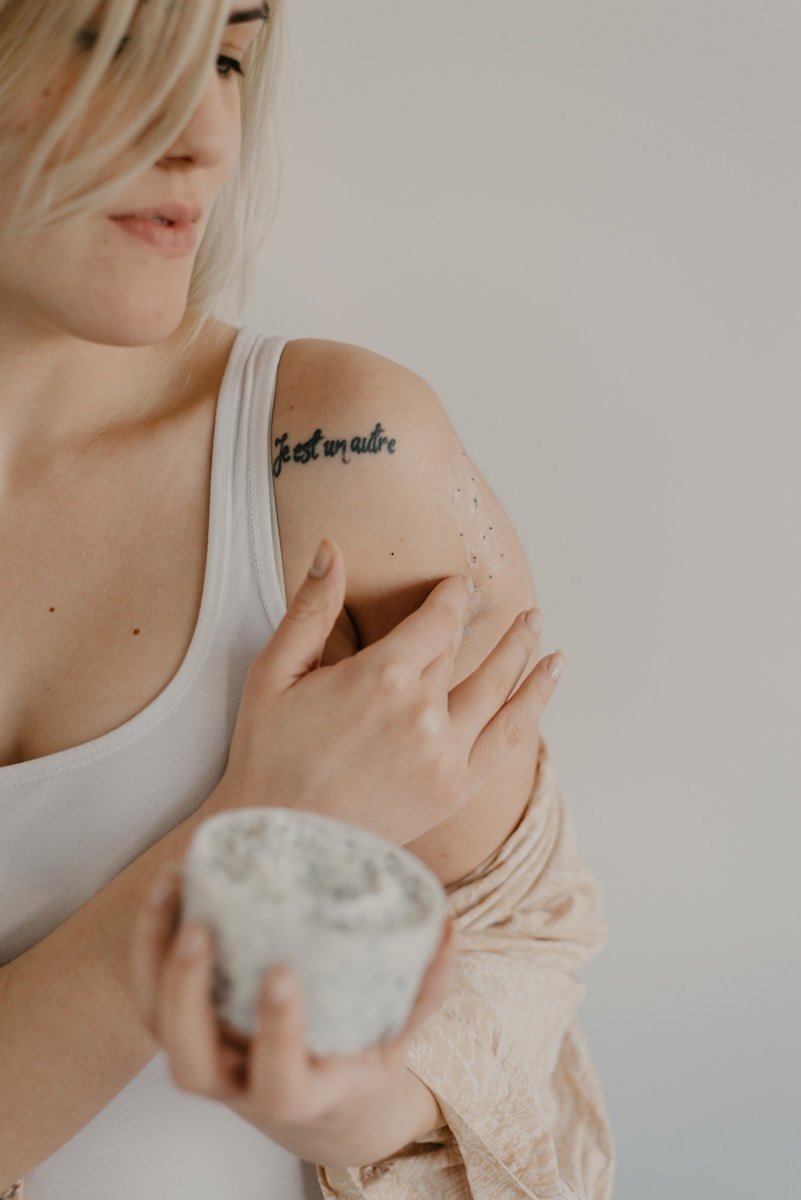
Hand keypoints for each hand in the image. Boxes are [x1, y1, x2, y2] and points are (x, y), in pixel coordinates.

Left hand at [131, 868, 455, 1163]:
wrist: (317, 1109)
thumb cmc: (358, 1064)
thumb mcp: (398, 1036)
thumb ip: (425, 987)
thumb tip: (449, 925)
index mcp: (301, 1094)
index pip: (279, 1081)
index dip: (276, 1033)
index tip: (283, 974)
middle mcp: (240, 1085)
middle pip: (191, 1062)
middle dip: (187, 994)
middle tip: (201, 930)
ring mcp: (207, 1059)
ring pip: (157, 1025)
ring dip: (155, 958)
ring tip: (172, 889)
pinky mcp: (186, 1030)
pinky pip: (150, 993)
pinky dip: (149, 942)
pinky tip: (167, 887)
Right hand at [212, 536, 563, 845]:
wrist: (281, 844)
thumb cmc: (268, 755)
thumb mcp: (274, 674)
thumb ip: (310, 609)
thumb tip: (330, 548)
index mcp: (380, 676)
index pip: (436, 620)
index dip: (451, 597)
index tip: (458, 584)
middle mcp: (422, 711)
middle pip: (464, 651)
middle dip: (485, 622)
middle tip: (511, 604)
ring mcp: (445, 753)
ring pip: (498, 687)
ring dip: (523, 651)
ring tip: (537, 624)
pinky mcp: (455, 789)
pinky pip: (509, 737)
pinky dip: (535, 702)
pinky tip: (551, 674)